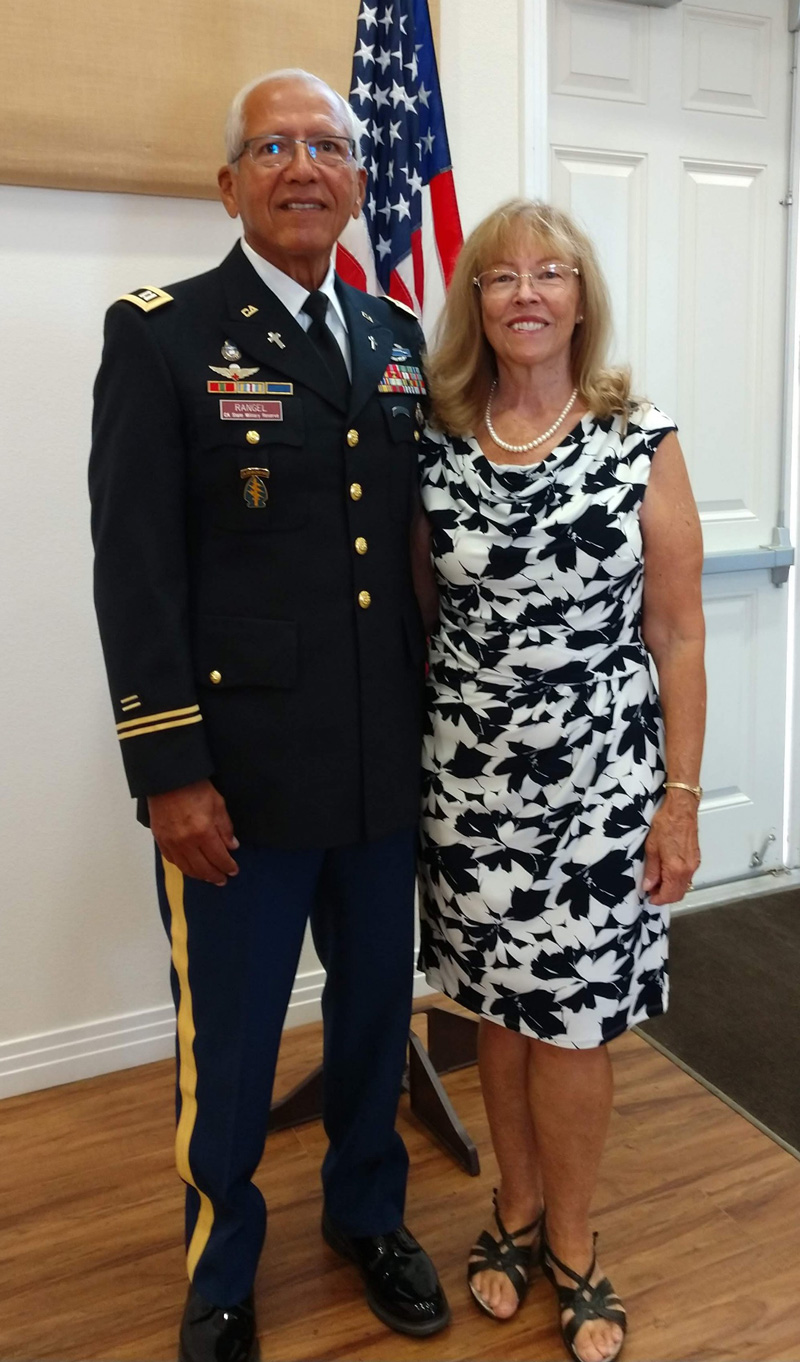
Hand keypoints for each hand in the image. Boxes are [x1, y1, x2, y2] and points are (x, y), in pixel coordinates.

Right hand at [148, 779, 238, 885]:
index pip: (218, 858)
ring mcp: (171, 842)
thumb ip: (225, 828)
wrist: (168, 779)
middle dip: (215, 876)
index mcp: (203, 832)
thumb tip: (232, 847)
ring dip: (199, 875)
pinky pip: (172, 860)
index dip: (227, 866)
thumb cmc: (196, 788)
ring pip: (186, 868)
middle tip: (222, 880)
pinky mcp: (160, 839)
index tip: (233, 871)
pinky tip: (189, 867)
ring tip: (208, 877)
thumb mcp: (218, 804)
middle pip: (202, 868)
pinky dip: (183, 866)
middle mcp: (186, 842)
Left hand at [642, 789, 699, 904]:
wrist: (681, 809)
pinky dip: (677, 880)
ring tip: (657, 882)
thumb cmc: (666, 823)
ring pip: (684, 886)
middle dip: (665, 896)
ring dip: (671, 888)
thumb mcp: (651, 847)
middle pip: (678, 893)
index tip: (649, 898)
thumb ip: (651, 870)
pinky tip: (667, 873)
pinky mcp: (696, 858)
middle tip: (651, 891)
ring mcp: (694, 864)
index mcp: (676, 869)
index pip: (668, 894)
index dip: (658, 899)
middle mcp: (688, 869)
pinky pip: (687, 876)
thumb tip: (648, 885)